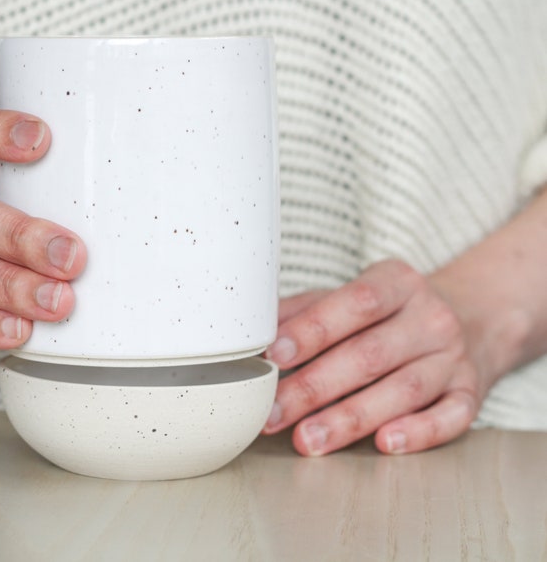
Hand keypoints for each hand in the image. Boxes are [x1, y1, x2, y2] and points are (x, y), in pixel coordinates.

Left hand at [262, 260, 484, 455]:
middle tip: (275, 413)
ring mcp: (454, 357)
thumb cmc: (391, 312)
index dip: (314, 330)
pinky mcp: (471, 393)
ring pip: (403, 390)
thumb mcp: (353, 295)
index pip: (356, 304)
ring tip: (307, 439)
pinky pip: (451, 416)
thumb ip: (306, 310)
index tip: (275, 354)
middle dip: (315, 387)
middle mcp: (430, 318)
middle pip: (370, 354)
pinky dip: (419, 432)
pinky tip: (384, 443)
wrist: (473, 318)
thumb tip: (254, 331)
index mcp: (398, 283)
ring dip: (350, 419)